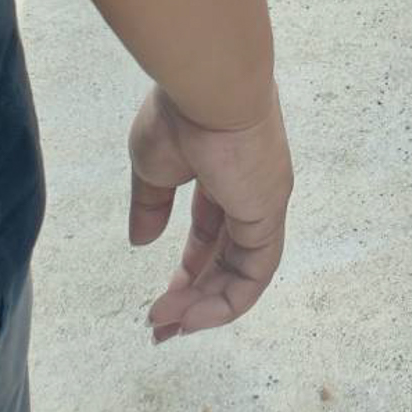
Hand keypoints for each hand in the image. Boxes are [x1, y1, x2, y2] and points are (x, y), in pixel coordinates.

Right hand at [128, 84, 292, 340]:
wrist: (208, 85)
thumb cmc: (182, 111)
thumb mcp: (154, 164)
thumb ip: (151, 203)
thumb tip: (142, 240)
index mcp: (226, 170)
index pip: (213, 230)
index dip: (189, 266)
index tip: (161, 297)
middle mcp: (252, 188)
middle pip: (228, 255)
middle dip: (196, 294)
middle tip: (162, 324)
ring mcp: (264, 200)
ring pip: (243, 270)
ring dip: (204, 305)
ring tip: (166, 326)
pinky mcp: (268, 212)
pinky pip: (254, 273)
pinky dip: (224, 302)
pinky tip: (190, 315)